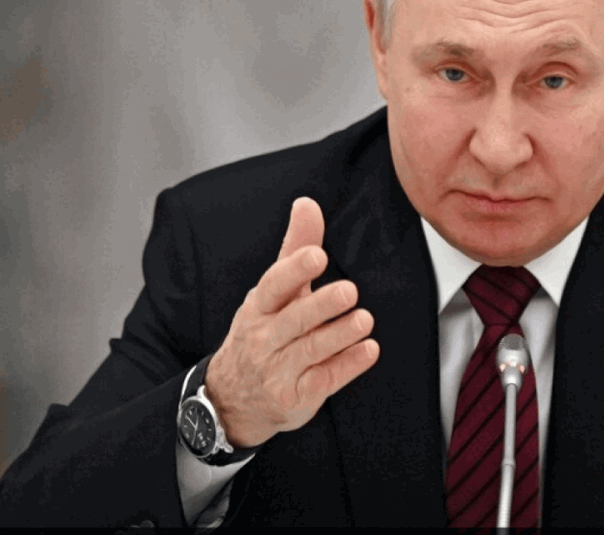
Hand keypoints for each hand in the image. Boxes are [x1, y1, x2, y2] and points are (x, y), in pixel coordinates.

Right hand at [204, 197, 379, 447]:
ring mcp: (279, 369)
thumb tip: (307, 204)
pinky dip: (348, 365)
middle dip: (322, 305)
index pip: (274, 285)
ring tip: (364, 320)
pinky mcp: (297, 396)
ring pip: (312, 349)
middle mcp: (266, 338)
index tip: (317, 255)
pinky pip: (325, 379)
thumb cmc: (262, 332)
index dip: (294, 270)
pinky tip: (369, 351)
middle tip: (349, 291)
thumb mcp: (273, 292)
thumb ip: (295, 249)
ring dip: (340, 334)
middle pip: (295, 319)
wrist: (234, 399)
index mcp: (259, 307)